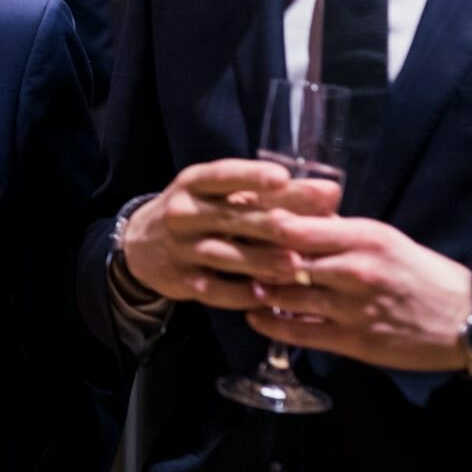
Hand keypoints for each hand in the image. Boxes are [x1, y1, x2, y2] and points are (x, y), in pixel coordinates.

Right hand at [118, 159, 341, 309]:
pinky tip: (265, 296)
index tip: (282, 177)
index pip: (223, 175)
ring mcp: (180, 248)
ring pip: (224, 255)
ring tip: (294, 265)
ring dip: (260, 261)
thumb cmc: (198, 212)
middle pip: (230, 217)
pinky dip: (240, 293)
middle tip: (307, 228)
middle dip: (271, 222)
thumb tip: (332, 193)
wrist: (139, 245)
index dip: (252, 176)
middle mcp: (182, 212)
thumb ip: (272, 195)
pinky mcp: (181, 281)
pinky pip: (213, 289)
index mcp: (194, 183)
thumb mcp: (220, 194)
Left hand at [244, 215, 471, 371]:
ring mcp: (352, 307)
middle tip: (221, 253)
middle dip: (249, 257)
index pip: (296, 225)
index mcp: (364, 236)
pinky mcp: (353, 341)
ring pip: (285, 296)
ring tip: (235, 285)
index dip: (259, 224)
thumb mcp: (385, 240)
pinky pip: (299, 332)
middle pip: (283, 259)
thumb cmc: (424, 275)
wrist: (468, 320)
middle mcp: (354, 269)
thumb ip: (341, 232)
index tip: (234, 220)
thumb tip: (296, 219)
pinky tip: (255, 316)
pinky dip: (271, 324)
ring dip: (256, 291)